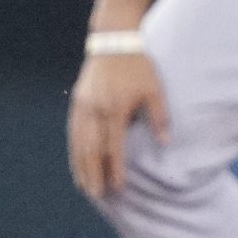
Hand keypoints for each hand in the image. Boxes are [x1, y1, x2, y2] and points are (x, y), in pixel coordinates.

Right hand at [67, 50, 168, 198]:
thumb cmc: (139, 66)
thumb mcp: (154, 89)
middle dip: (94, 174)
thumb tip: (165, 143)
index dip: (115, 168)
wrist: (114, 42)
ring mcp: (83, 106)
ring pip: (78, 143)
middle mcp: (95, 110)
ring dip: (81, 167)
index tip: (118, 187)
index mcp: (115, 109)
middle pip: (91, 150)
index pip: (113, 147)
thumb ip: (159, 117)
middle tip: (98, 196)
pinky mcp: (77, 102)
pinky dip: (74, 150)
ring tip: (85, 186)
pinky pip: (73, 132)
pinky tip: (77, 163)